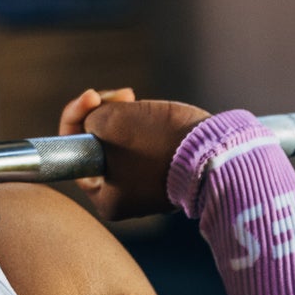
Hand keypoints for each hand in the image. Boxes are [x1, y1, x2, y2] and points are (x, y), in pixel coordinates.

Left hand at [57, 88, 209, 219]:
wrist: (220, 151)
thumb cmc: (160, 141)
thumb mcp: (108, 122)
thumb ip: (88, 120)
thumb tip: (93, 122)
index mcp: (104, 199)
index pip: (75, 152)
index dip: (76, 116)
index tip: (91, 95)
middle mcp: (123, 198)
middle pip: (98, 144)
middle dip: (106, 112)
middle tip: (125, 95)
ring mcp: (146, 184)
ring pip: (121, 140)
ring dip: (129, 116)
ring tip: (145, 104)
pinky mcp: (167, 170)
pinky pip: (145, 143)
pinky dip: (147, 125)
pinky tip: (158, 114)